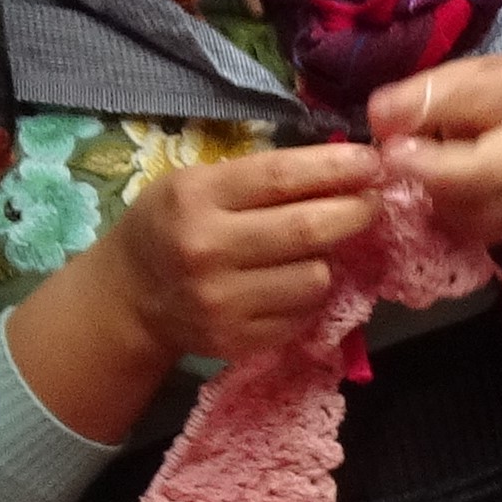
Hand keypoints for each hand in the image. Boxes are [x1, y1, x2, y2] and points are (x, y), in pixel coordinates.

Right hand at [86, 140, 387, 366]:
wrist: (130, 298)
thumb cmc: (169, 226)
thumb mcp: (194, 185)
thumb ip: (257, 178)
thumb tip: (338, 167)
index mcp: (196, 197)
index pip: (280, 177)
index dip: (335, 169)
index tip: (371, 162)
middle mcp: (209, 248)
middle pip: (308, 230)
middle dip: (353, 212)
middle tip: (371, 203)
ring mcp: (224, 300)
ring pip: (315, 278)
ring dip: (325, 261)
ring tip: (309, 251)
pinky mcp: (239, 339)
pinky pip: (303, 313)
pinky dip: (306, 295)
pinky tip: (286, 284)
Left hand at [367, 55, 501, 249]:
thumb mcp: (487, 74)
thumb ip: (435, 91)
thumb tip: (378, 117)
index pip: (468, 105)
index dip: (417, 121)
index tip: (381, 121)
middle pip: (468, 180)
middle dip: (419, 170)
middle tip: (390, 155)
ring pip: (462, 212)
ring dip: (428, 192)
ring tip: (420, 167)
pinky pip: (466, 229)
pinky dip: (443, 210)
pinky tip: (441, 188)